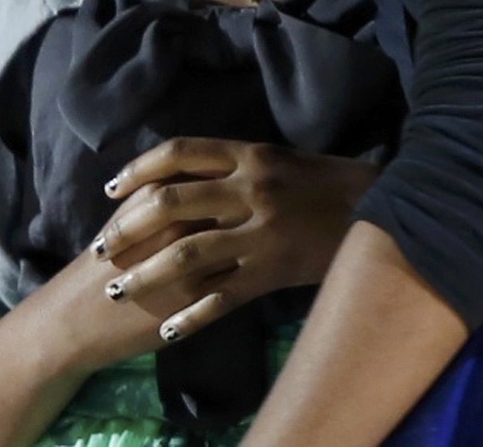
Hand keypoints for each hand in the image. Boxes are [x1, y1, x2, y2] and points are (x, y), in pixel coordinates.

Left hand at [91, 139, 378, 341]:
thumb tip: (176, 175)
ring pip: (185, 256)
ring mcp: (259, 234)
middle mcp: (249, 190)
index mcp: (248, 155)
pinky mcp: (271, 273)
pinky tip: (167, 329)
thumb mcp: (274, 158)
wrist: (379, 208)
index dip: (138, 169)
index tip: (112, 189)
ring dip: (145, 275)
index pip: (178, 153)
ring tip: (119, 289)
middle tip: (103, 248)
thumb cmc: (321, 181)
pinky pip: (221, 298)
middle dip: (128, 227)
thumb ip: (230, 166)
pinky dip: (190, 315)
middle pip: (169, 204)